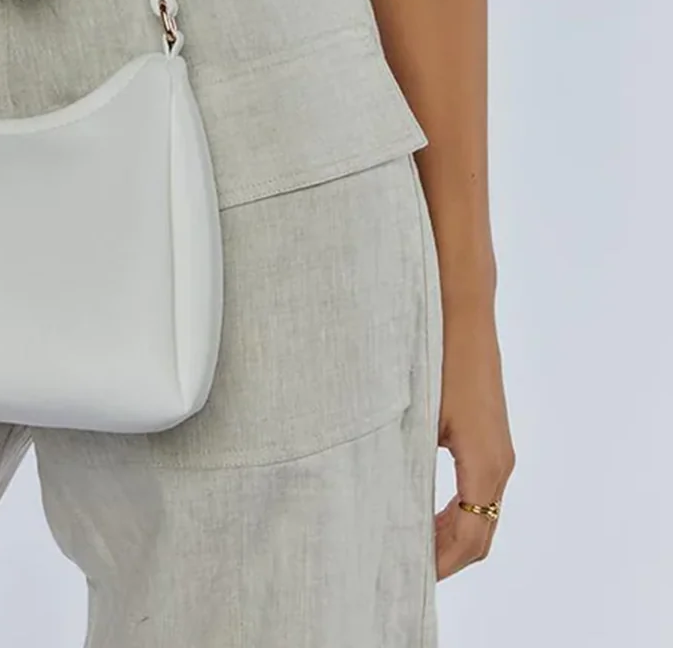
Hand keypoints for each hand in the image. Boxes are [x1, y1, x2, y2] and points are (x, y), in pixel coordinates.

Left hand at [434, 306, 515, 579]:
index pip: (469, 536)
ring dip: (452, 538)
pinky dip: (457, 515)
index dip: (442, 564)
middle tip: (407, 574)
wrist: (462, 309)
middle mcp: (500, 463)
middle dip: (447, 559)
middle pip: (480, 534)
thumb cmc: (436, 355)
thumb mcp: (418, 415)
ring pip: (483, 516)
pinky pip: (480, 492)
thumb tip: (388, 507)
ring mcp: (499, 451)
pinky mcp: (491, 438)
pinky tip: (426, 515)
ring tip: (412, 550)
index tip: (411, 579)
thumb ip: (409, 462)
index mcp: (484, 463)